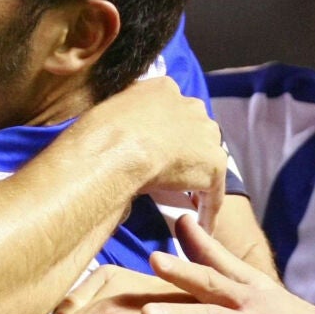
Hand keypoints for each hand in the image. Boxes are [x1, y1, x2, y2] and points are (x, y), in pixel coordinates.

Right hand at [77, 77, 226, 215]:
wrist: (117, 149)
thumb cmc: (101, 130)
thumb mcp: (111, 109)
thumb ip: (126, 116)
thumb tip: (123, 129)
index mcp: (164, 87)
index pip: (171, 109)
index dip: (165, 130)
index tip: (158, 147)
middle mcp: (191, 105)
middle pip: (195, 129)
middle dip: (186, 148)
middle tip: (171, 171)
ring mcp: (206, 135)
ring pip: (206, 158)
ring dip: (196, 175)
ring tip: (186, 199)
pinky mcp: (213, 166)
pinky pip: (212, 193)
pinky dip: (207, 210)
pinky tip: (201, 226)